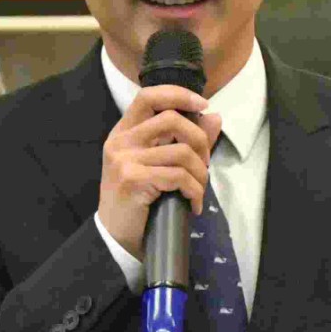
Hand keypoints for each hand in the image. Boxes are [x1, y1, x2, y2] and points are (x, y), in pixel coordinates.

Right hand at [97, 85, 221, 258]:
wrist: (116, 237)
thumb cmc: (138, 200)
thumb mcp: (158, 165)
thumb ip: (184, 139)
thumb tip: (214, 117)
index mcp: (124, 132)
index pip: (149, 96)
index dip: (178, 95)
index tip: (203, 105)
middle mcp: (121, 141)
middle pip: (172, 119)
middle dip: (200, 140)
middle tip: (204, 164)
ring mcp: (125, 160)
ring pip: (181, 152)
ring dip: (200, 174)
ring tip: (198, 190)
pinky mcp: (133, 180)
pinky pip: (179, 177)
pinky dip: (194, 192)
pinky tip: (193, 205)